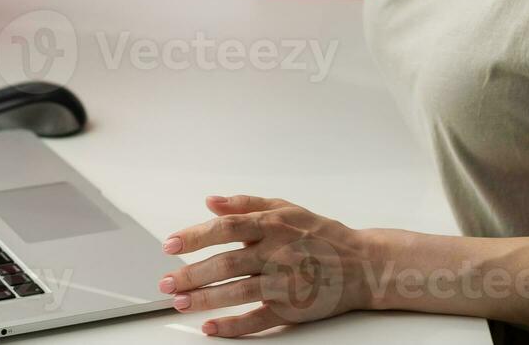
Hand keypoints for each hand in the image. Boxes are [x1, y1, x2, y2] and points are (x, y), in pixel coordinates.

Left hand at [159, 195, 375, 337]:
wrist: (362, 264)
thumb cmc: (320, 234)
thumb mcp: (285, 208)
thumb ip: (246, 204)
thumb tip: (210, 201)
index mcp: (272, 225)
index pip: (225, 228)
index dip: (195, 236)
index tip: (170, 245)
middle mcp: (277, 253)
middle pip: (226, 262)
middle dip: (191, 273)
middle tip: (166, 282)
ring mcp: (285, 283)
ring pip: (237, 291)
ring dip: (205, 299)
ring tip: (180, 303)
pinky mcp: (292, 309)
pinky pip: (257, 319)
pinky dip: (233, 325)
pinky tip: (211, 327)